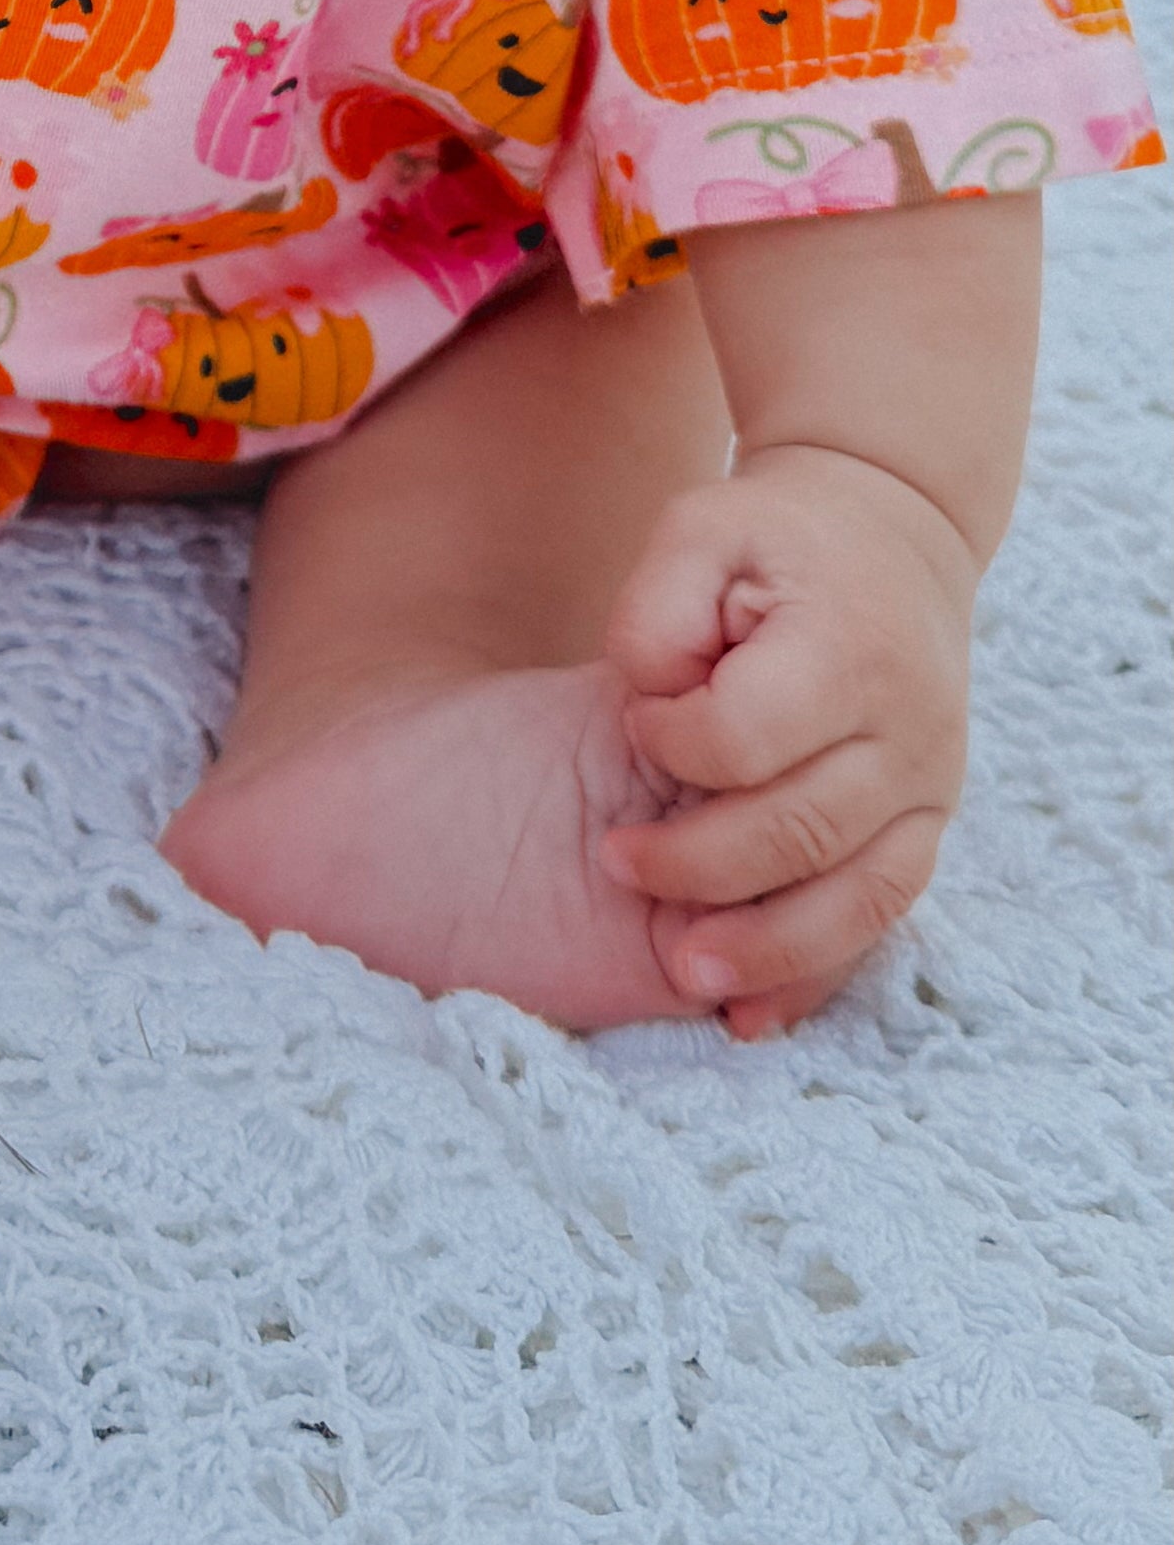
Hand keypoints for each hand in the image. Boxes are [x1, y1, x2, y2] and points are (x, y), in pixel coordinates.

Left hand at [595, 442, 977, 1041]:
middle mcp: (906, 730)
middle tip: (616, 861)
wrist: (891, 537)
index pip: (748, 734)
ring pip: (856, 896)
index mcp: (846, 648)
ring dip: (767, 949)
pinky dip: (817, 971)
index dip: (675, 744)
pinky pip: (881, 916)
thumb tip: (646, 704)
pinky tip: (753, 1014)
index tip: (634, 723)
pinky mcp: (926, 826)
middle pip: (801, 830)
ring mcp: (929, 788)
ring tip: (682, 976)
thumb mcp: (698, 530)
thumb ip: (656, 611)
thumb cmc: (772, 542)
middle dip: (698, 866)